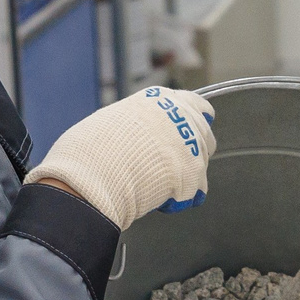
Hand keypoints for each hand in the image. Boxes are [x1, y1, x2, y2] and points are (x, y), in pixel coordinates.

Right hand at [28, 87, 217, 229]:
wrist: (96, 171)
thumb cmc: (95, 147)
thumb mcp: (114, 120)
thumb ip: (138, 124)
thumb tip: (139, 136)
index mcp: (161, 100)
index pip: (195, 105)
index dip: (191, 121)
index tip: (187, 132)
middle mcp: (181, 117)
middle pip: (204, 133)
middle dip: (191, 149)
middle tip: (169, 164)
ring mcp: (191, 144)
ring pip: (202, 162)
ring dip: (187, 174)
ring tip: (160, 184)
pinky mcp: (194, 173)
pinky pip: (196, 189)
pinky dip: (181, 197)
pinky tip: (161, 199)